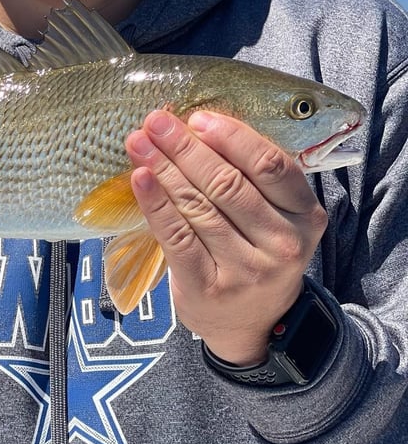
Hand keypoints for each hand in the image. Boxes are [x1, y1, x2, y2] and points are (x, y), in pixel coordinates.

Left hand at [126, 109, 327, 365]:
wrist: (253, 325)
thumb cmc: (257, 254)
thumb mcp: (274, 218)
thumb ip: (251, 178)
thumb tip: (196, 125)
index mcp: (305, 215)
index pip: (270, 165)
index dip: (232, 137)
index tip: (197, 118)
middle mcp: (282, 243)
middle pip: (228, 183)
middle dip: (186, 146)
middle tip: (156, 121)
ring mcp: (246, 269)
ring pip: (198, 206)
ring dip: (163, 168)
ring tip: (139, 143)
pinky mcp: (208, 287)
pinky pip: (176, 236)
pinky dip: (155, 203)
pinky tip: (140, 178)